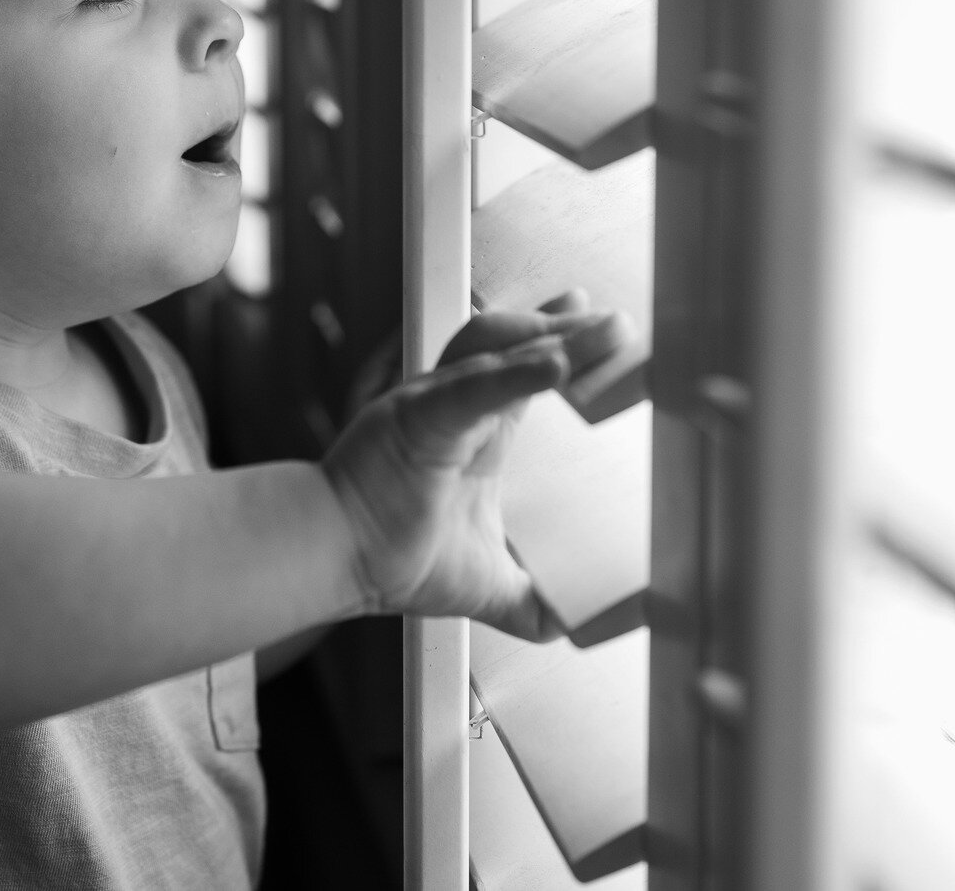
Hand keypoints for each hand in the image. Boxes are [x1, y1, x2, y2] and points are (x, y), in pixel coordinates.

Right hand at [319, 292, 629, 640]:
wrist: (338, 562)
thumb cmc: (389, 559)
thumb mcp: (489, 586)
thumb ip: (536, 605)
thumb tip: (584, 628)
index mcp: (478, 435)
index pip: (530, 375)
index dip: (567, 348)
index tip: (601, 331)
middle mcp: (458, 409)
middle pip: (521, 350)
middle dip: (572, 332)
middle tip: (617, 325)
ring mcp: (437, 405)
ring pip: (499, 357)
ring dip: (552, 341)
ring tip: (599, 333)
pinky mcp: (422, 418)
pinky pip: (473, 390)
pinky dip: (514, 375)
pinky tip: (554, 367)